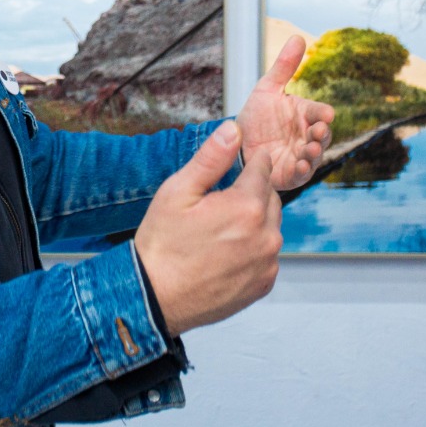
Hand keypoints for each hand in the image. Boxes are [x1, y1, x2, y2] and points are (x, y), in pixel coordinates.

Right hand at [134, 121, 281, 336]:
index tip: (244, 160)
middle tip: (222, 198)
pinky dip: (254, 247)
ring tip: (221, 227)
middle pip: (270, 198)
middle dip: (253, 192)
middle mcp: (266, 236)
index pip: (263, 170)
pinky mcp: (263, 284)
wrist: (154, 297)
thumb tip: (234, 129)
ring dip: (254, 220)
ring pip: (271, 227)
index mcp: (247, 207)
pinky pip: (267, 255)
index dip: (252, 161)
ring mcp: (267, 263)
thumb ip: (211, 158)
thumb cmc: (162, 243)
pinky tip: (226, 251)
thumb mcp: (178, 191)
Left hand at [237, 35, 334, 190]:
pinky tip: (301, 166)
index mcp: (305, 115)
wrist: (237, 142)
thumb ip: (284, 66)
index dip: (323, 114)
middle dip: (322, 134)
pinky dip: (304, 171)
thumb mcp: (267, 88)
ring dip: (315, 152)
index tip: (326, 114)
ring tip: (310, 149)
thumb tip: (298, 37)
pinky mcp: (291, 174)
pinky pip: (301, 174)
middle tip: (317, 131)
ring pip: (315, 155)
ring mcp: (301, 155)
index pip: (320, 113)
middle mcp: (307, 136)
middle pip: (322, 135)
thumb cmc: (258, 114)